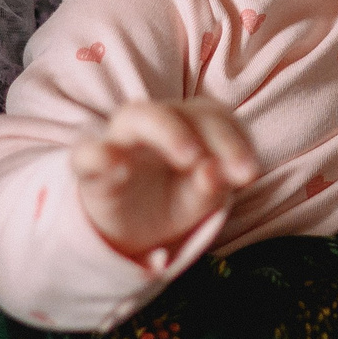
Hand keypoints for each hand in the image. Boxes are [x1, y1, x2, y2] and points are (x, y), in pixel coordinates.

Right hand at [70, 99, 259, 260]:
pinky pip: (88, 153)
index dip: (235, 142)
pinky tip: (115, 164)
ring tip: (190, 157)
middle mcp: (155, 122)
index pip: (215, 118)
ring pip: (138, 116)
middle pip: (181, 111)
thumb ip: (213, 184)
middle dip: (213, 137)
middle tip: (234, 172)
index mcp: (188, 123)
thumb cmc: (172, 197)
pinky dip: (98, 154)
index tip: (249, 175)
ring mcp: (121, 140)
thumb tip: (218, 173)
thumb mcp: (201, 197)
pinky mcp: (92, 167)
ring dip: (167, 131)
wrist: (128, 227)